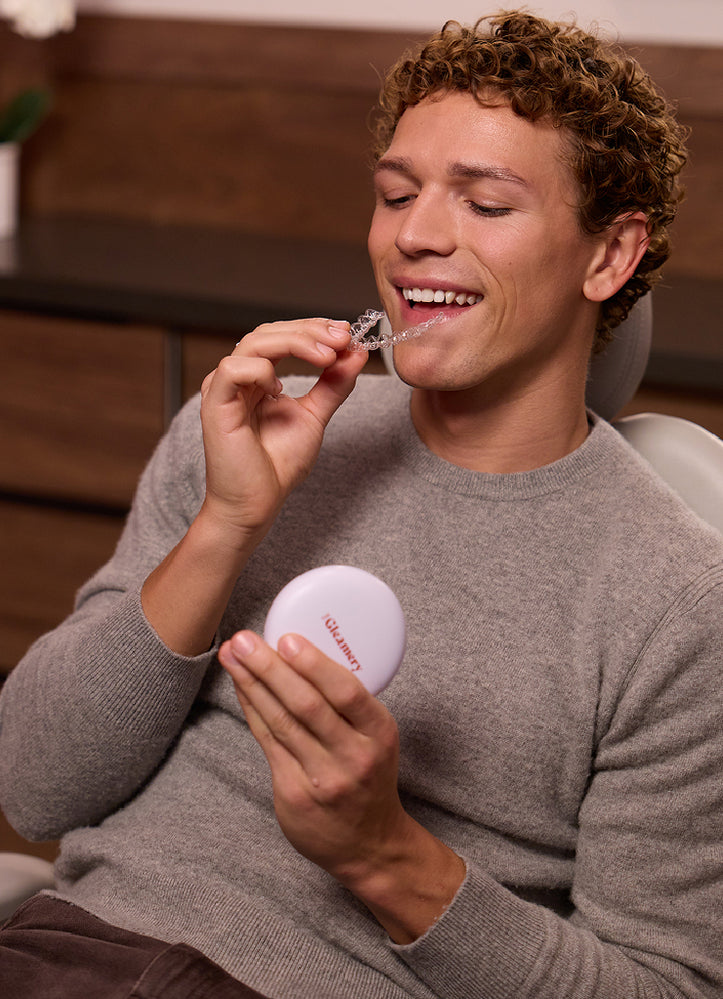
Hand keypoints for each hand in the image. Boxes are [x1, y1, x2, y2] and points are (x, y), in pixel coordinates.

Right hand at [199, 319, 366, 544]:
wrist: (258, 503)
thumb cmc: (277, 465)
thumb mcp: (315, 416)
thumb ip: (334, 384)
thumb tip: (356, 352)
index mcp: (258, 376)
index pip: (283, 335)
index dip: (314, 328)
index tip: (347, 334)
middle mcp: (239, 377)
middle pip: (269, 332)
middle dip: (310, 330)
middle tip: (343, 338)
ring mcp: (224, 388)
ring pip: (254, 342)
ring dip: (295, 342)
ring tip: (327, 357)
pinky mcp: (215, 404)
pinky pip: (233, 369)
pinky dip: (261, 370)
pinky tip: (279, 390)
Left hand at [219, 631, 465, 942]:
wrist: (370, 844)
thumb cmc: (369, 776)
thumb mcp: (376, 737)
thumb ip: (347, 703)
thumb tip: (299, 652)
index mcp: (379, 734)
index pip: (347, 693)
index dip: (315, 664)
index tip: (288, 639)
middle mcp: (353, 757)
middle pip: (306, 705)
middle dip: (270, 668)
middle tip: (244, 640)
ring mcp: (322, 779)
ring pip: (281, 722)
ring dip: (253, 684)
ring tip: (232, 655)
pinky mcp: (294, 795)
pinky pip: (268, 742)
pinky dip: (253, 710)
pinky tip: (242, 687)